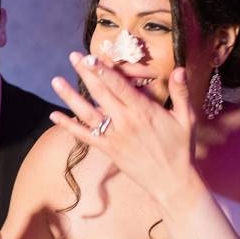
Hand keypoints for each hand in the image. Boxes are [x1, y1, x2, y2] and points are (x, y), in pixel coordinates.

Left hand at [48, 52, 197, 204]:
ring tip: (56, 81)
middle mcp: (125, 122)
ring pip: (87, 113)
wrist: (172, 182)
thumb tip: (179, 69)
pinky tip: (53, 115)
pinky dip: (68, 125)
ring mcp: (114, 136)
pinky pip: (84, 136)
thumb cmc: (180, 148)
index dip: (104, 71)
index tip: (91, 57)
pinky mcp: (107, 150)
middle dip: (86, 73)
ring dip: (70, 96)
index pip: (120, 86)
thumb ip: (181, 92)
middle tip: (73, 56)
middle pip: (101, 93)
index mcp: (144, 111)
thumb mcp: (186, 119)